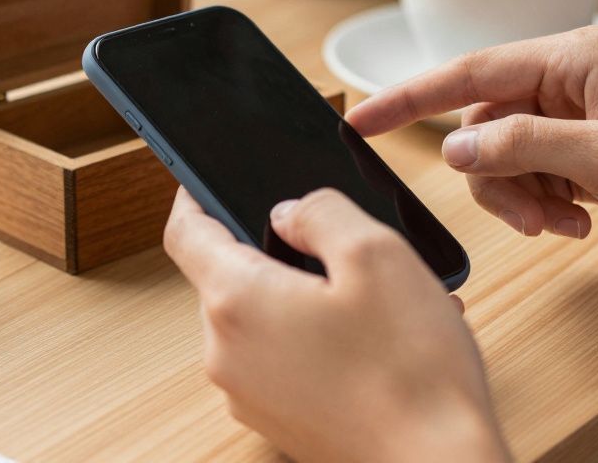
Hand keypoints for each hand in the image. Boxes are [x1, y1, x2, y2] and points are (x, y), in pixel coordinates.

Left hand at [164, 187, 507, 462]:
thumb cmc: (411, 370)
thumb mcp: (375, 252)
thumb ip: (319, 212)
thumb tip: (289, 212)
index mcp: (236, 301)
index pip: (185, 232)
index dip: (193, 194)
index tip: (205, 177)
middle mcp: (227, 354)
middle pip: (230, 275)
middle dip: (279, 250)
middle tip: (340, 244)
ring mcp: (250, 395)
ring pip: (264, 318)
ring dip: (307, 294)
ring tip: (378, 299)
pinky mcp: (279, 420)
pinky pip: (285, 358)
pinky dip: (319, 337)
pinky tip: (377, 338)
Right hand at [347, 26, 597, 264]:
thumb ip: (520, 149)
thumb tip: (453, 150)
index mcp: (572, 58)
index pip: (467, 73)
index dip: (407, 98)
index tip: (358, 118)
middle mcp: (570, 81)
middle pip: (484, 126)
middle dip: (493, 178)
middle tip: (528, 217)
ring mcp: (581, 118)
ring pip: (507, 157)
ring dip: (522, 198)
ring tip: (563, 224)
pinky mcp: (593, 152)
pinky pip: (537, 175)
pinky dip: (544, 204)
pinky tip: (580, 223)